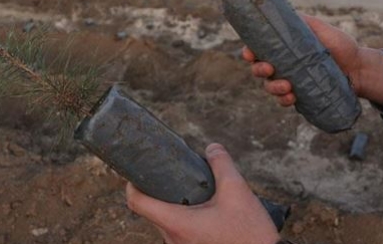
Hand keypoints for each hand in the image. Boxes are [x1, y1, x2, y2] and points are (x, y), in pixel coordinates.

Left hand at [126, 143, 279, 243]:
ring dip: (176, 206)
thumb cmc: (249, 234)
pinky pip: (179, 232)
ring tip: (194, 193)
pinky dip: (185, 219)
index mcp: (176, 223)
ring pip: (166, 222)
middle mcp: (172, 239)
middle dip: (161, 191)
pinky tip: (204, 211)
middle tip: (174, 175)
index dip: (132, 183)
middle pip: (152, 210)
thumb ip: (222, 165)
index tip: (138, 171)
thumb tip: (212, 147)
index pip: (136, 202)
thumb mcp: (238, 192)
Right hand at [241, 14, 382, 106]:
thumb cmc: (341, 46)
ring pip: (269, 86)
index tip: (249, 54)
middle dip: (259, 70)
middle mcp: (282, 64)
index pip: (258, 50)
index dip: (249, 52)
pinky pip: (284, 100)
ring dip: (273, 87)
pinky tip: (291, 98)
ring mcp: (290, 80)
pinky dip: (284, 100)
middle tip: (269, 69)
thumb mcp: (322, 29)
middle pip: (258, 69)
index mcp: (283, 48)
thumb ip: (304, 22)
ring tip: (287, 87)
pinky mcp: (299, 95)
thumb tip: (284, 12)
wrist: (360, 68)